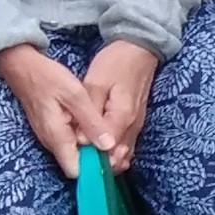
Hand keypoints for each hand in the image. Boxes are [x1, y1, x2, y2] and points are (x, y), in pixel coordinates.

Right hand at [0, 40, 110, 180]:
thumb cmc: (47, 77)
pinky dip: (83, 137)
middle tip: (113, 141)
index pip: (76, 171)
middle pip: (77, 163)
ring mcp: (49, 137)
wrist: (22, 66)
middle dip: (96, 157)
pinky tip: (93, 124)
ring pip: (74, 152)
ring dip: (90, 146)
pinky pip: (69, 142)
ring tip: (106, 131)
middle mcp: (51, 143)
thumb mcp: (75, 95)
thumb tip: (108, 146)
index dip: (94, 169)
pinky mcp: (51, 130)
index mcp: (57, 138)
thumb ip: (91, 122)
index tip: (111, 157)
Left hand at [86, 38, 159, 174]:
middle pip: (117, 158)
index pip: (106, 150)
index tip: (75, 156)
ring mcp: (137, 127)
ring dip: (106, 160)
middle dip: (98, 163)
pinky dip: (114, 153)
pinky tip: (100, 150)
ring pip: (123, 156)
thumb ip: (89, 113)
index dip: (90, 157)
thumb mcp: (95, 83)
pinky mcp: (137, 124)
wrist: (140, 50)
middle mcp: (133, 127)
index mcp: (122, 117)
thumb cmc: (116, 63)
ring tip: (87, 156)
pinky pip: (127, 147)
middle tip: (79, 157)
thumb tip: (82, 140)